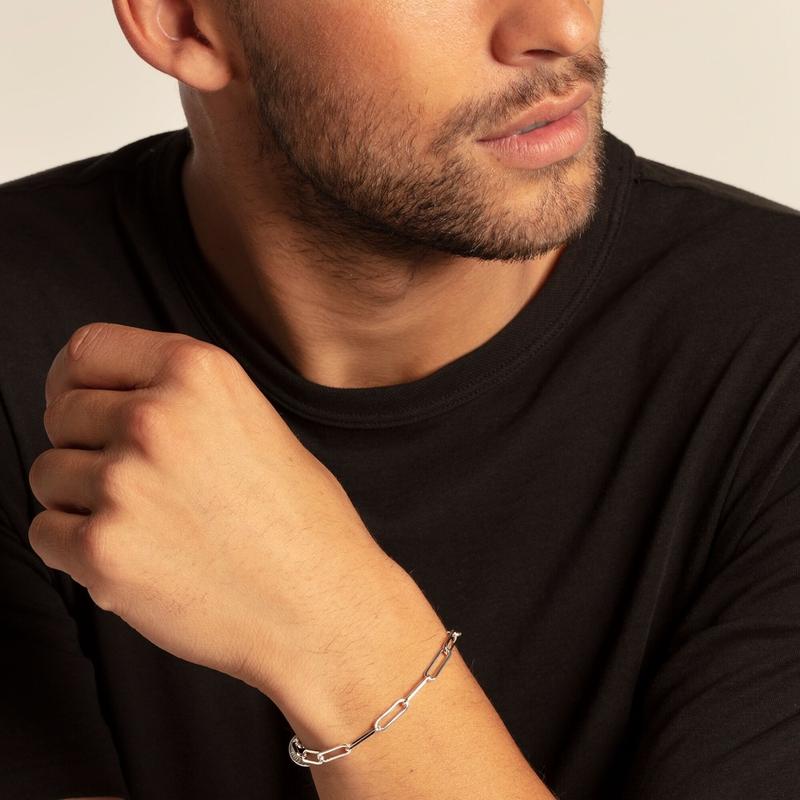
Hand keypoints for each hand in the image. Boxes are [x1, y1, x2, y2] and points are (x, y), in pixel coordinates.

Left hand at [27, 322, 400, 703]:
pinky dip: (78, 550)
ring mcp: (124, 483)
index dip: (75, 380)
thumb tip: (100, 401)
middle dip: (87, 446)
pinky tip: (138, 558)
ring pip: (49, 475)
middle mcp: (155, 416)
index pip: (87, 349)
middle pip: (62, 413)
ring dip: (82, 500)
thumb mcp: (253, 421)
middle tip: (142, 485)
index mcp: (197, 372)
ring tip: (150, 526)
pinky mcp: (102, 550)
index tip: (80, 405)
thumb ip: (179, 399)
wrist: (320, 604)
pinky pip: (46, 533)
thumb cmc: (298, 520)